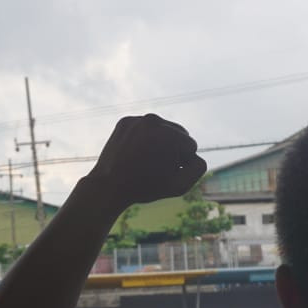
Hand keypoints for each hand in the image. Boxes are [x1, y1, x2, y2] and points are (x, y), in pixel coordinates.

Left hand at [84, 114, 206, 208]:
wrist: (109, 186)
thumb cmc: (146, 188)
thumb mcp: (180, 186)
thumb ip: (198, 168)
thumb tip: (195, 154)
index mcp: (171, 136)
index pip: (191, 145)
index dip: (181, 162)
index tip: (165, 172)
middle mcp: (155, 121)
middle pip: (178, 133)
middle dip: (172, 148)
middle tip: (154, 166)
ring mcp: (138, 119)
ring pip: (161, 129)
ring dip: (158, 142)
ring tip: (144, 160)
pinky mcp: (125, 121)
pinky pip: (143, 128)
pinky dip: (142, 138)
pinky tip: (134, 153)